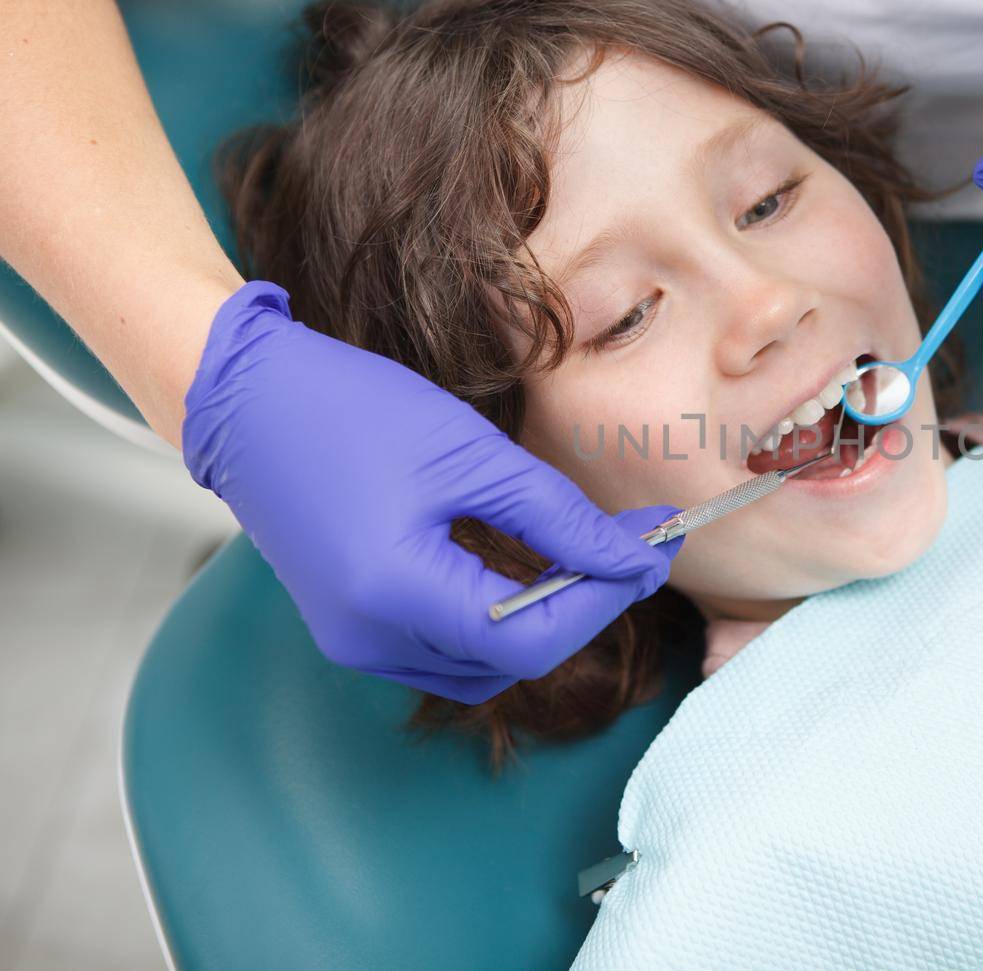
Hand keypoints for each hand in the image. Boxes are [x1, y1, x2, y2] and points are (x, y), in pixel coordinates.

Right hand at [182, 282, 679, 703]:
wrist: (246, 399)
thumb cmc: (350, 410)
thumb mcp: (473, 454)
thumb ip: (561, 517)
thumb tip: (635, 559)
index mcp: (393, 592)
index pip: (533, 637)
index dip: (604, 601)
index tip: (653, 555)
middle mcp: (368, 636)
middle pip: (513, 660)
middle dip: (582, 607)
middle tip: (632, 549)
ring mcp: (354, 641)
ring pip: (484, 666)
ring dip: (541, 618)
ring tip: (583, 555)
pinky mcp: (351, 630)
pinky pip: (445, 651)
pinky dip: (494, 621)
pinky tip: (520, 569)